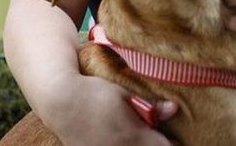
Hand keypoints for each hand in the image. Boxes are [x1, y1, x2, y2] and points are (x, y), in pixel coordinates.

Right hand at [48, 75, 177, 145]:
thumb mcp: (124, 95)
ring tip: (135, 136)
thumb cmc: (95, 94)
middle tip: (155, 135)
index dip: (170, 143)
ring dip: (136, 145)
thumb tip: (174, 109)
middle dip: (153, 143)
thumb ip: (151, 107)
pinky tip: (116, 139)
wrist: (60, 101)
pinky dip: (118, 145)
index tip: (171, 137)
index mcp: (135, 136)